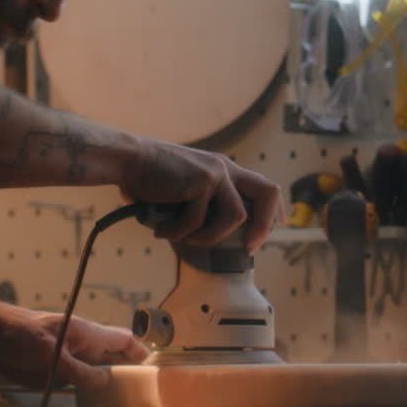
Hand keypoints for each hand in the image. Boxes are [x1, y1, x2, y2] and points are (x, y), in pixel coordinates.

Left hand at [0, 302, 147, 392]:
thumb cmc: (18, 333)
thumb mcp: (50, 352)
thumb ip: (76, 369)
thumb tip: (102, 383)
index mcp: (88, 334)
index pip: (124, 341)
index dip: (142, 353)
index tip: (156, 370)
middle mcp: (84, 348)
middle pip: (115, 361)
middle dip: (130, 375)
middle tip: (145, 395)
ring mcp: (71, 362)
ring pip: (99, 376)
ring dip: (110, 389)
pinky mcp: (58, 375)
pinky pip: (81, 387)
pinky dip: (90, 397)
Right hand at [124, 141, 284, 251]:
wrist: (129, 159)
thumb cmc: (151, 177)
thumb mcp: (187, 189)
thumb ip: (205, 205)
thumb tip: (215, 237)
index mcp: (225, 169)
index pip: (264, 186)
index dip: (274, 210)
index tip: (277, 228)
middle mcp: (226, 168)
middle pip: (268, 194)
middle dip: (264, 226)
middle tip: (249, 247)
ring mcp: (216, 174)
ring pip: (234, 218)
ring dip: (209, 237)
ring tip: (184, 239)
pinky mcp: (202, 182)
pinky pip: (199, 222)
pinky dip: (179, 234)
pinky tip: (162, 233)